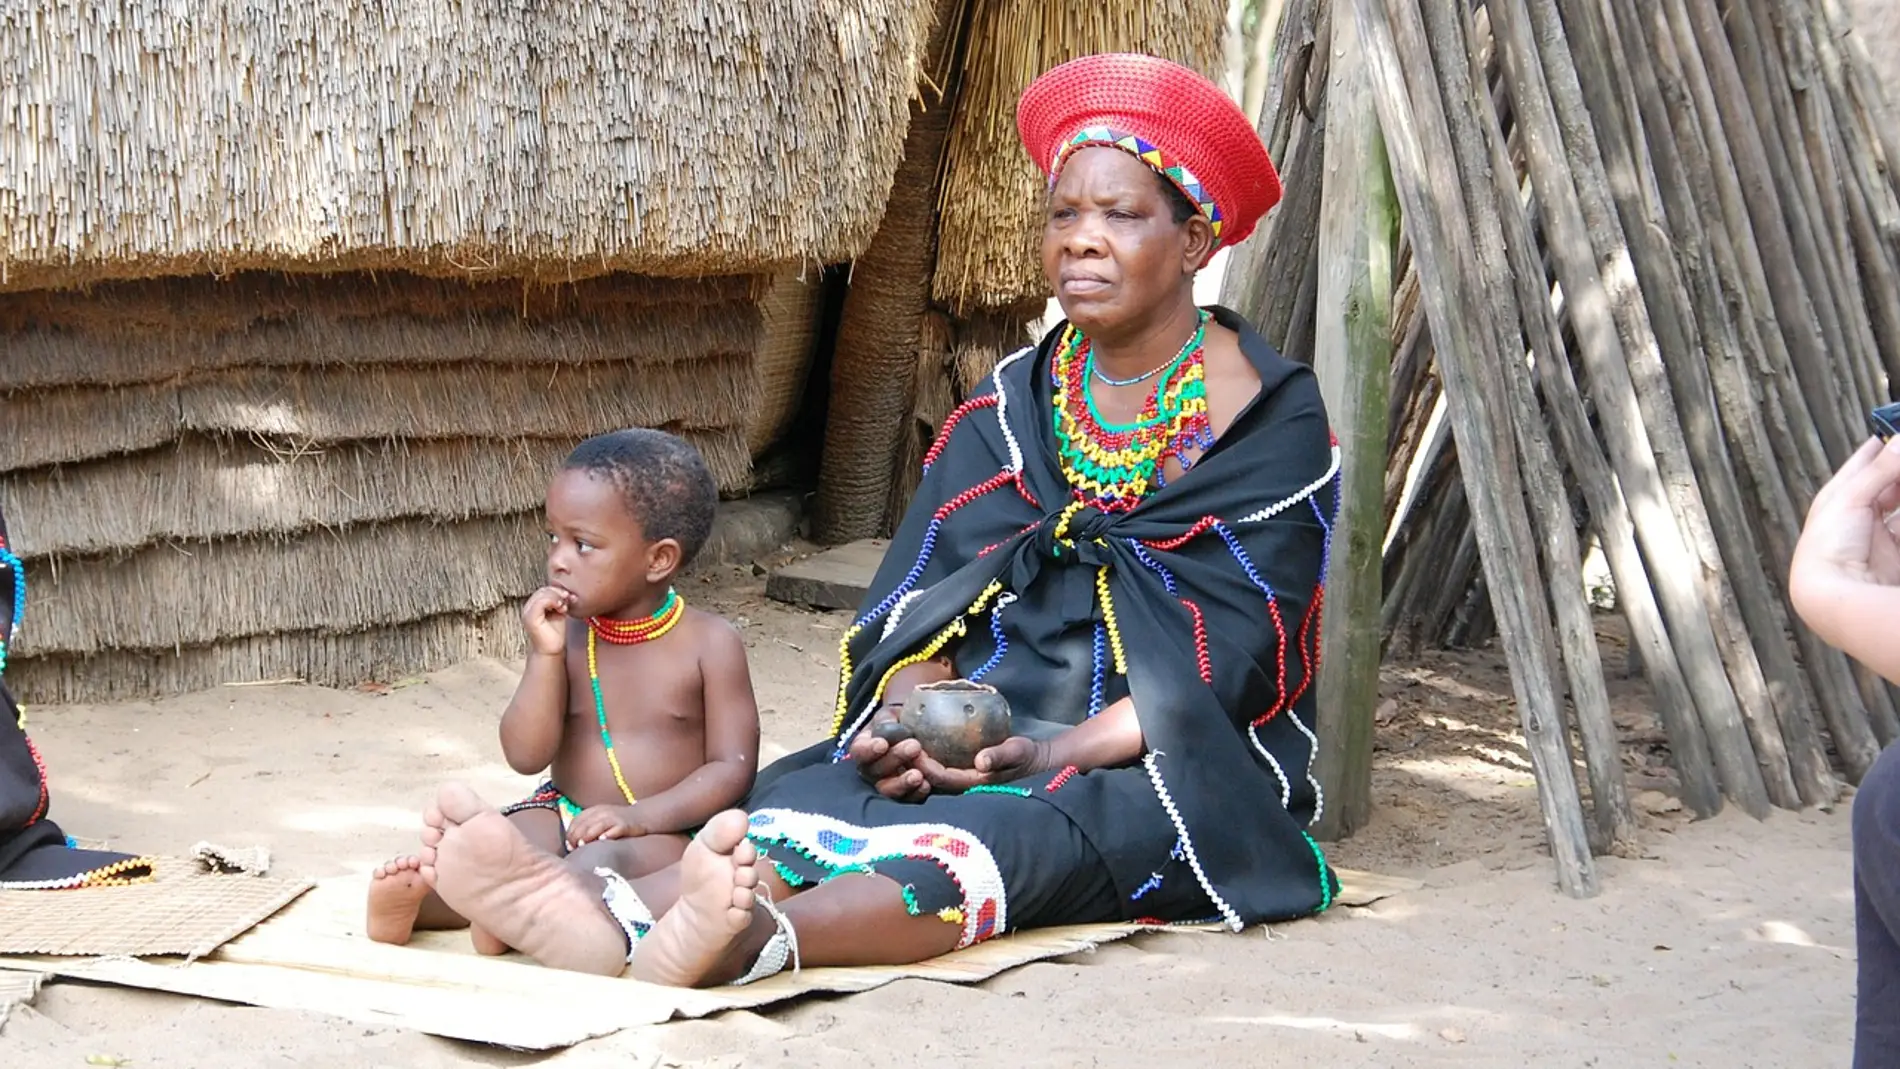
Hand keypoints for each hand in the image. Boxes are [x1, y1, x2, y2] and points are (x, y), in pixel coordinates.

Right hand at [522, 586, 575, 656]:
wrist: (551, 649)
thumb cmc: (555, 633)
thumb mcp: (558, 612)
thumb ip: (558, 601)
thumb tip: (566, 591)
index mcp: (533, 605)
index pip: (544, 590)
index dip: (557, 590)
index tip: (569, 596)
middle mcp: (528, 607)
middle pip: (542, 590)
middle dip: (558, 592)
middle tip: (568, 598)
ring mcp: (527, 612)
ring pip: (542, 594)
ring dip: (556, 597)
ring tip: (564, 606)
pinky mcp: (530, 618)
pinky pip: (540, 602)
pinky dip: (553, 601)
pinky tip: (561, 608)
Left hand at [566, 804, 647, 848]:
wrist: (641, 816)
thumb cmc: (617, 823)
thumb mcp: (600, 821)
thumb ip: (587, 829)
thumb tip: (571, 844)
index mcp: (594, 810)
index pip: (577, 821)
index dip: (570, 833)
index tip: (569, 845)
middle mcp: (603, 812)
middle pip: (585, 823)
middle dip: (577, 836)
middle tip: (574, 848)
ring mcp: (614, 818)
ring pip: (597, 825)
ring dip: (588, 835)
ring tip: (582, 845)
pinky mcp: (625, 824)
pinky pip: (615, 829)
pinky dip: (608, 834)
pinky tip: (602, 840)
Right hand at [847, 707, 931, 801]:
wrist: (916, 733)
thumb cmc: (900, 723)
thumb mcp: (891, 716)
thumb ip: (886, 720)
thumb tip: (888, 726)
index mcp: (864, 748)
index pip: (859, 751)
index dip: (868, 750)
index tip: (882, 744)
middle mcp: (871, 770)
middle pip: (874, 771)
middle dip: (894, 759)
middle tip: (914, 746)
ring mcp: (887, 784)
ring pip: (887, 790)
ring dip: (902, 783)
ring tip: (918, 775)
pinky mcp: (904, 795)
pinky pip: (907, 800)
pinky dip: (916, 794)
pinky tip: (926, 785)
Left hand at [917, 737, 1046, 793]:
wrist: (1037, 763)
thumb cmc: (1028, 757)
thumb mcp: (1017, 751)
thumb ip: (1000, 756)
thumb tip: (981, 761)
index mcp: (974, 784)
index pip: (941, 777)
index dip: (925, 765)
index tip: (913, 747)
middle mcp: (965, 787)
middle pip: (931, 779)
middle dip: (915, 765)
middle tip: (901, 745)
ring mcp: (963, 783)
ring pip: (932, 776)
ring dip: (918, 763)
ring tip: (904, 745)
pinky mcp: (964, 776)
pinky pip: (940, 770)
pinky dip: (928, 761)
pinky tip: (920, 745)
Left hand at [1795, 437, 1899, 590]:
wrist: (1830, 598)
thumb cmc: (1827, 548)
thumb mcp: (1850, 500)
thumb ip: (1880, 470)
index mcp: (1834, 508)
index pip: (1858, 474)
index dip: (1875, 455)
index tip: (1889, 433)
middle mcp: (1855, 526)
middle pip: (1885, 491)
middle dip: (1897, 473)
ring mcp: (1878, 545)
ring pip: (1898, 512)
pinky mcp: (1894, 561)